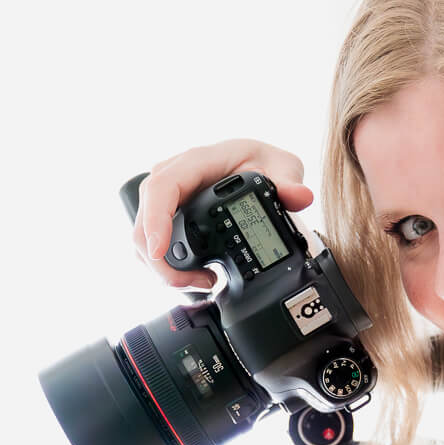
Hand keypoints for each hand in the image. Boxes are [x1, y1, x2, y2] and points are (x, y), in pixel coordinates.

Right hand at [131, 139, 313, 288]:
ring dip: (166, 271)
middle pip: (143, 222)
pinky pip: (153, 246)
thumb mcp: (282, 165)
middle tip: (198, 283)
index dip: (154, 220)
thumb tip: (300, 196)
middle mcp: (173, 179)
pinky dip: (169, 268)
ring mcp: (167, 200)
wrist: (254, 163)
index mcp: (195, 162)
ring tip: (206, 282)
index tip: (158, 251)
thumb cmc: (261, 161)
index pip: (161, 188)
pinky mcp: (167, 217)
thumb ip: (289, 181)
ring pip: (144, 240)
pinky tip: (199, 278)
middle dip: (161, 262)